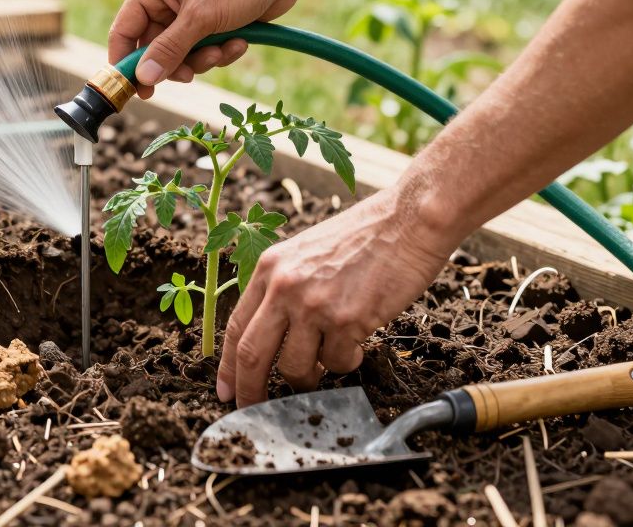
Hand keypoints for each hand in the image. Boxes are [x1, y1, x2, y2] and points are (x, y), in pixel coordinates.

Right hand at [109, 0, 305, 98]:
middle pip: (153, 49)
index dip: (127, 63)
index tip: (136, 91)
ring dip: (203, 59)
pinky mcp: (209, 22)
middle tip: (191, 74)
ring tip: (223, 49)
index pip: (124, 32)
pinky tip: (238, 42)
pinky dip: (219, 52)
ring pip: (180, 55)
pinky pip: (202, 51)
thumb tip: (143, 78)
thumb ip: (168, 50)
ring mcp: (187, 12)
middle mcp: (164, 0)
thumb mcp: (199, 19)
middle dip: (177, 63)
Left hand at [215, 188, 457, 405]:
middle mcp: (283, 286)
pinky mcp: (346, 320)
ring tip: (329, 358)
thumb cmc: (363, 237)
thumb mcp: (305, 253)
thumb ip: (283, 288)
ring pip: (294, 368)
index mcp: (268, 268)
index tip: (225, 391)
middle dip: (250, 390)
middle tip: (254, 410)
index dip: (227, 366)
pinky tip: (359, 342)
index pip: (235, 326)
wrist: (407, 221)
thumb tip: (270, 336)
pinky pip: (336, 364)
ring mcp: (313, 304)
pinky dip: (347, 363)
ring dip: (310, 377)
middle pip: (251, 354)